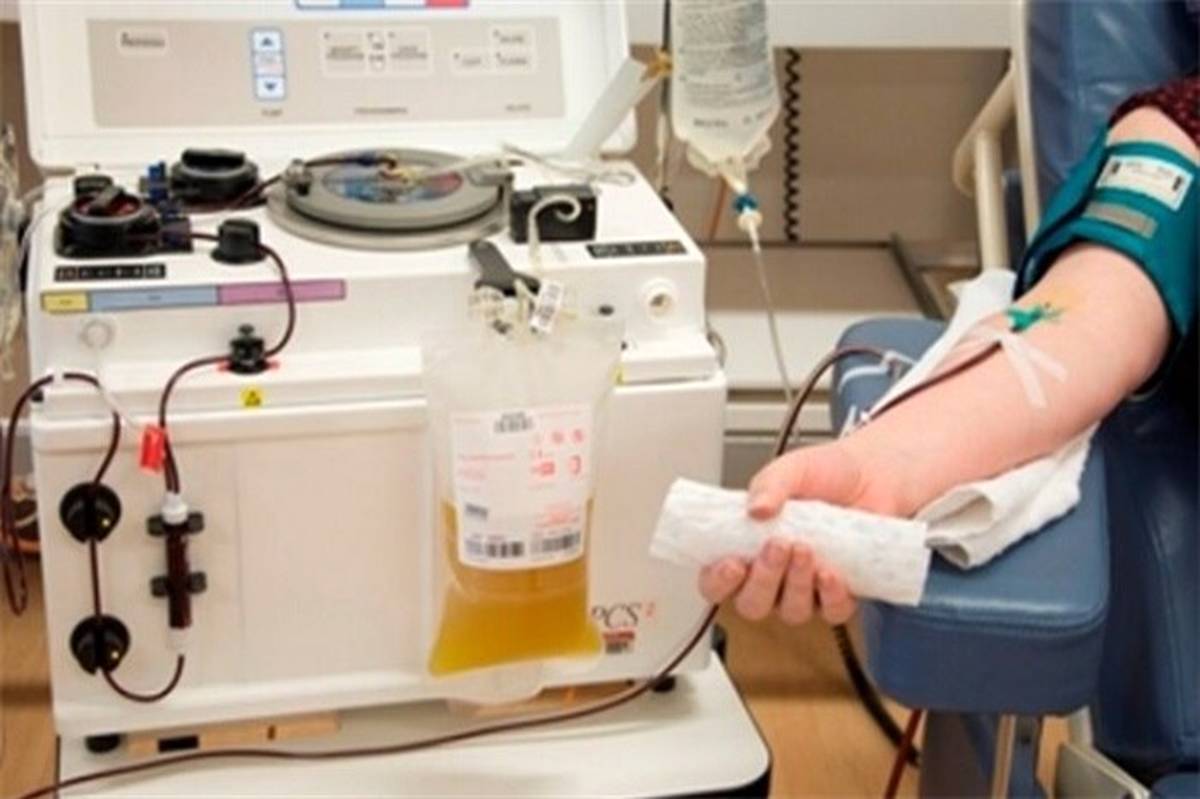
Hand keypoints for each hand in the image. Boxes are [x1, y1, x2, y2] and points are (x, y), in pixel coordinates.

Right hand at [698, 441, 906, 625]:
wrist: (872, 474)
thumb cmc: (825, 473)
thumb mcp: (791, 469)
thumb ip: (770, 484)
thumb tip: (756, 509)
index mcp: (745, 547)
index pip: (716, 582)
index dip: (718, 582)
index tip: (732, 564)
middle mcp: (772, 575)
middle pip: (752, 604)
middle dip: (763, 580)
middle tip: (777, 546)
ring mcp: (804, 588)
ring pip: (790, 611)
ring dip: (795, 584)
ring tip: (806, 549)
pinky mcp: (839, 593)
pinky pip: (831, 612)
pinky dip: (830, 596)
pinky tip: (830, 573)